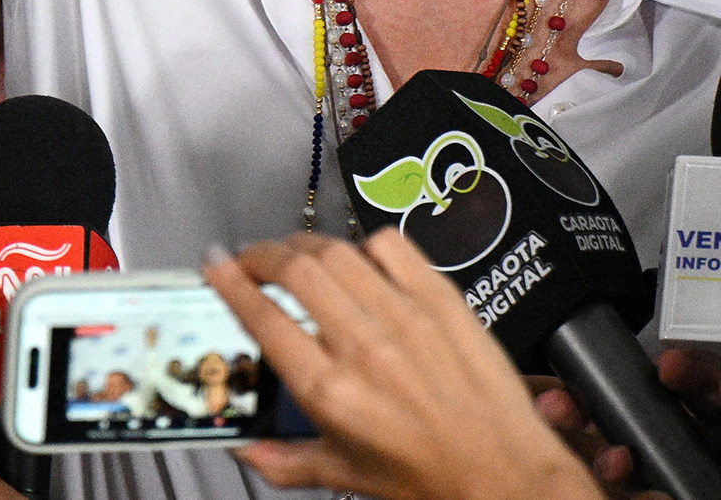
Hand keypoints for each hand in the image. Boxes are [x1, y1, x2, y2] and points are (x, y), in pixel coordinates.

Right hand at [204, 230, 598, 499]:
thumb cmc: (432, 477)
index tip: (215, 265)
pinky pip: (391, 246)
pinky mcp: (441, 298)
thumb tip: (245, 451)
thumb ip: (284, 461)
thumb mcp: (345, 475)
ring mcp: (403, 316)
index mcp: (331, 391)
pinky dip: (366, 243)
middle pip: (292, 270)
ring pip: (335, 251)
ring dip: (304, 245)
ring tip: (296, 254)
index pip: (262, 318)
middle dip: (260, 254)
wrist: (505, 475)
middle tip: (251, 258)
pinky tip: (360, 259)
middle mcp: (362, 347)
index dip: (229, 282)